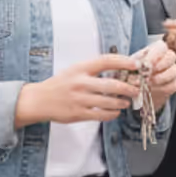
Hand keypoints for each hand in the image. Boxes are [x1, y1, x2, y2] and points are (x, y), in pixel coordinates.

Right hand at [16, 54, 136, 126]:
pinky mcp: (78, 113)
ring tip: (126, 102)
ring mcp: (79, 99)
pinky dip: (112, 114)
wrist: (40, 100)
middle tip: (136, 89)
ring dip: (121, 102)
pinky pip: (101, 115)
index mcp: (80, 68)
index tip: (134, 64)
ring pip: (108, 102)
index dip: (123, 62)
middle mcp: (80, 83)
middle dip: (128, 88)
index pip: (106, 61)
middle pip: (111, 84)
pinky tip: (116, 112)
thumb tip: (118, 69)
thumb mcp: (74, 70)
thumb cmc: (60, 84)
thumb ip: (93, 69)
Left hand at [136, 41, 175, 100]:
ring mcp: (172, 71)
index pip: (161, 47)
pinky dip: (160, 88)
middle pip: (171, 56)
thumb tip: (138, 65)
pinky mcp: (173, 84)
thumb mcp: (131, 64)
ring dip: (160, 78)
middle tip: (148, 73)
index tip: (145, 63)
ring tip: (147, 83)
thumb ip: (134, 63)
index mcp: (157, 49)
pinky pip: (171, 85)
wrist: (138, 87)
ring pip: (173, 71)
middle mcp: (168, 58)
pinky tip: (150, 90)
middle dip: (160, 65)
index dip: (155, 55)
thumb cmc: (134, 71)